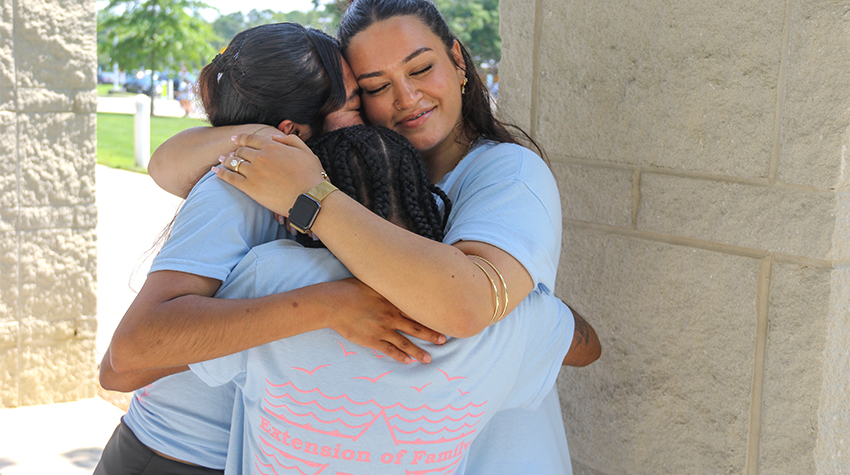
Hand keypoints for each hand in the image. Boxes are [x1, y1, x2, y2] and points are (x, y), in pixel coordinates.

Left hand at [213, 133, 325, 215]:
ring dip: (226, 161)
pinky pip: (230, 178)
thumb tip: (274, 137)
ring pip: (234, 163)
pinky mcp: (249, 187)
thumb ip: (290, 140)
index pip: (251, 139)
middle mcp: (260, 157)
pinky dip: (221, 173)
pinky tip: (215, 171)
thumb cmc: (311, 176)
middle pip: (241, 151)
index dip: (241, 138)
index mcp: (272, 146)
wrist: (309, 198)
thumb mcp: (306, 151)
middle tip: (229, 154)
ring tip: (220, 161)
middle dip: (234, 151)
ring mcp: (253, 172)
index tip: (234, 139)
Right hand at [320, 278, 445, 363]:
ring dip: (418, 352)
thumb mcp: (372, 282)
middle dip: (431, 335)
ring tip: (428, 359)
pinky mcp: (372, 340)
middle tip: (444, 341)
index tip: (443, 320)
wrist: (333, 303)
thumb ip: (386, 285)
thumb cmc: (350, 289)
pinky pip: (389, 350)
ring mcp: (382, 330)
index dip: (431, 316)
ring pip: (405, 343)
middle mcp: (391, 317)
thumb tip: (397, 279)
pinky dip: (399, 356)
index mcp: (393, 302)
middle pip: (416, 328)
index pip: (417, 311)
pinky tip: (407, 361)